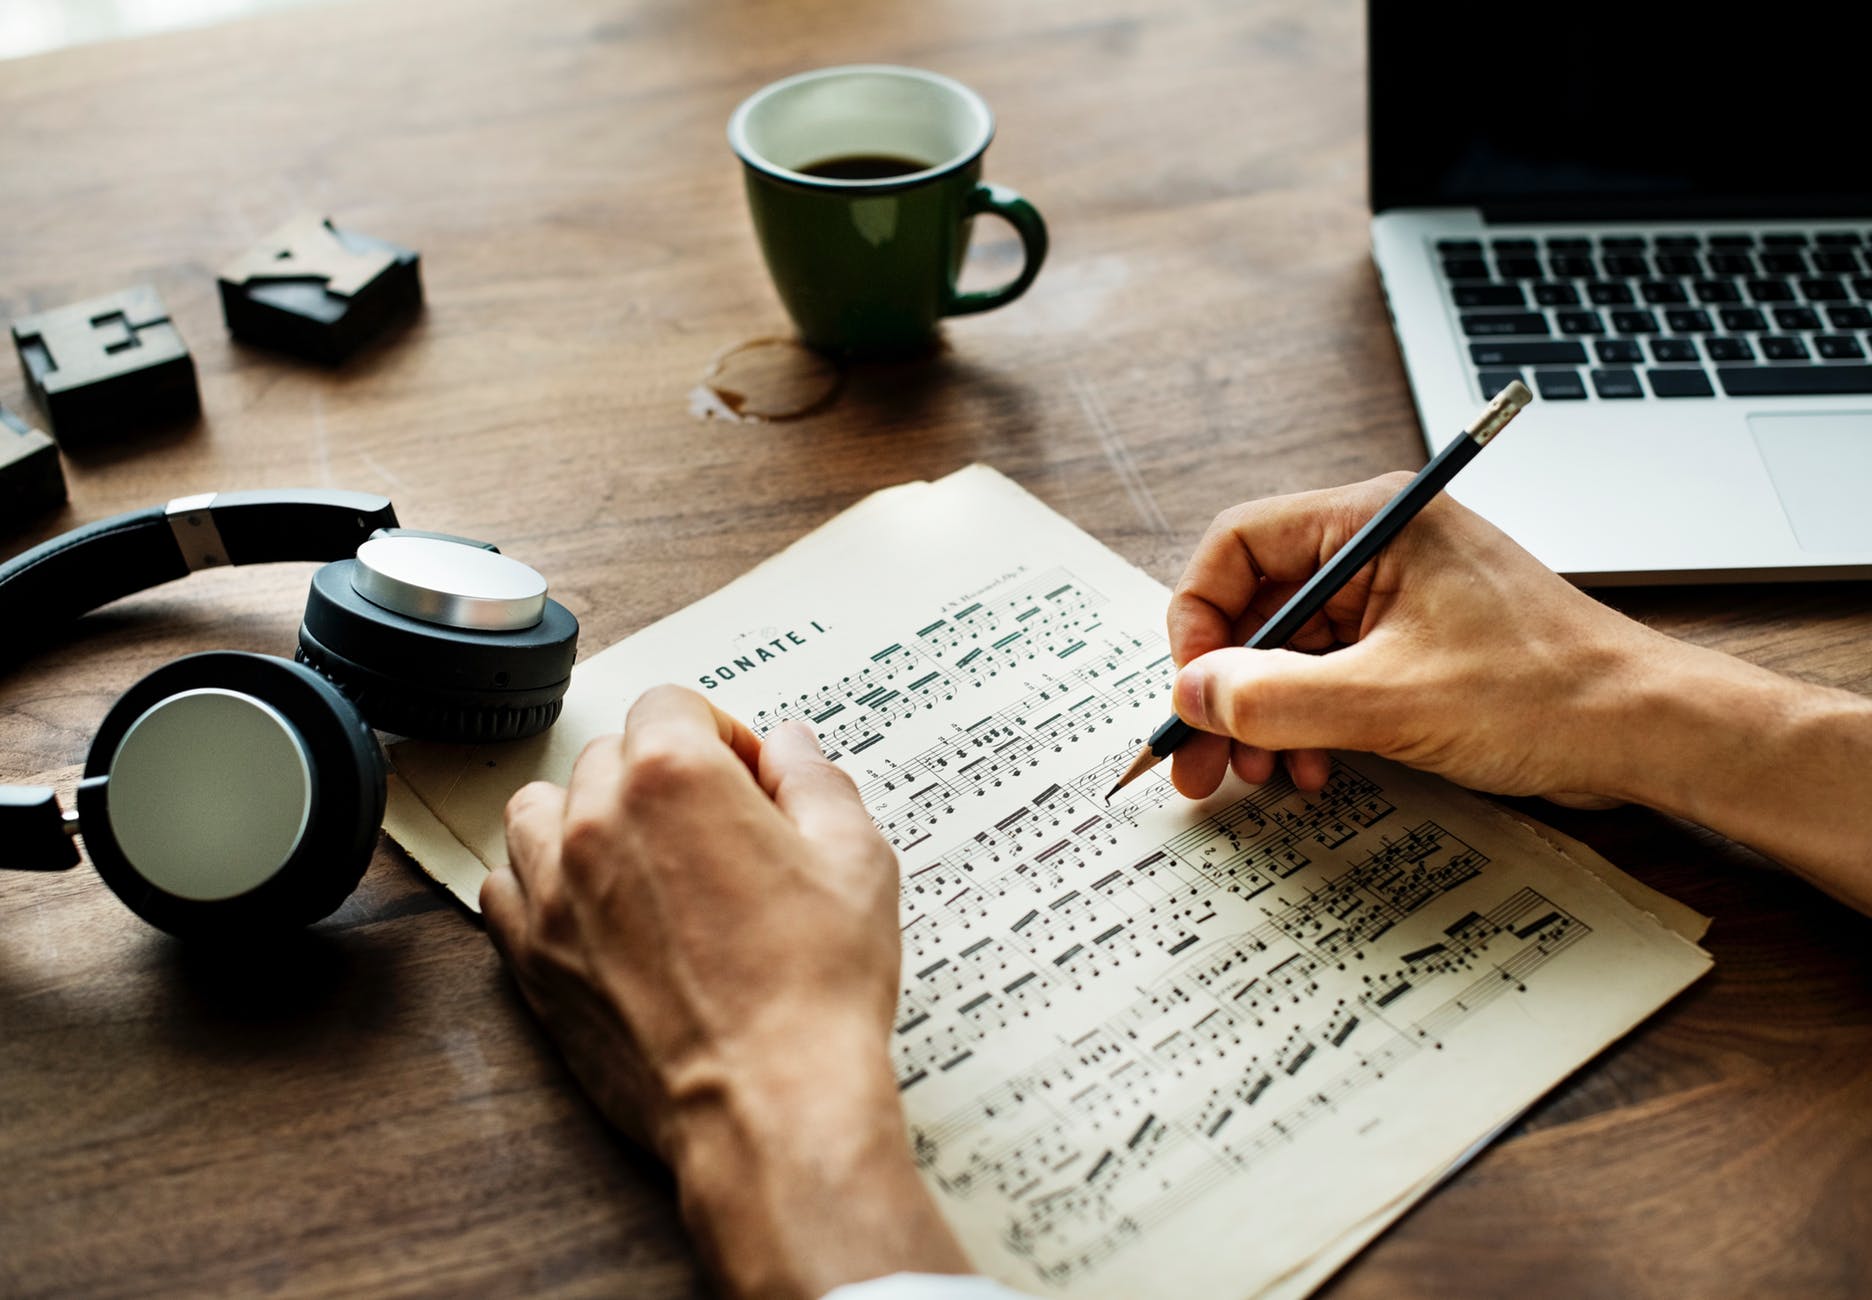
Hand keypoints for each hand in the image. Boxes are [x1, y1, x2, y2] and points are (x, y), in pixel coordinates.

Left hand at [482, 685, 967, 1298]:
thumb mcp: (855, 858)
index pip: (672, 703)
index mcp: (674, 776)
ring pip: (541, 809)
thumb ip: (816, 780)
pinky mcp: (531, 959)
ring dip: (588, 815)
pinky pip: (505, 887)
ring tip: (646, 858)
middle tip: (721, 830)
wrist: (769, 1105)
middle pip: (610, 753)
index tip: (752, 779)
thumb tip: (790, 744)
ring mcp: (552, 891)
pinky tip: (596, 908)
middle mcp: (597, 821)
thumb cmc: (818, 988)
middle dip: (665, 775)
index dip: (722, 733)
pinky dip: (542, 883)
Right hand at [1165, 474, 1671, 805]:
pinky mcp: (1413, 647)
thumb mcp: (1387, 701)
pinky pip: (1329, 677)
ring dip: (1263, 715)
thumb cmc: (1544, 693)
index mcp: (1371, 523)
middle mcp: (1377, 549)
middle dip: (1225, 686)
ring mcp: (1396, 599)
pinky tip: (1310, 768)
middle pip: (1257, 606)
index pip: (1238, 545)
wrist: (1644, 732)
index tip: (1191, 690)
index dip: (1199, 620)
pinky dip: (1306, 724)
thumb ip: (1274, 698)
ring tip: (1259, 774)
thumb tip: (1191, 696)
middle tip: (1199, 758)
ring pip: (1288, 651)